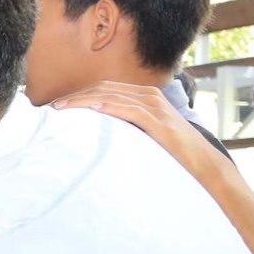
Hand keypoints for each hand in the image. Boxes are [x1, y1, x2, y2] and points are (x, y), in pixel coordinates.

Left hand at [51, 81, 227, 186]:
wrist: (204, 165)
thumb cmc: (171, 154)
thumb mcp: (143, 137)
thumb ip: (124, 130)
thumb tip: (95, 135)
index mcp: (144, 98)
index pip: (104, 89)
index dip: (78, 95)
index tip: (55, 106)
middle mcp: (149, 97)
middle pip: (103, 89)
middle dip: (75, 96)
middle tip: (50, 107)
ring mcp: (155, 107)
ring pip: (112, 96)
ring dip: (83, 101)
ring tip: (60, 109)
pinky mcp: (160, 122)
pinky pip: (130, 110)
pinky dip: (108, 107)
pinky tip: (90, 109)